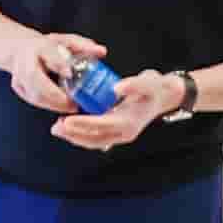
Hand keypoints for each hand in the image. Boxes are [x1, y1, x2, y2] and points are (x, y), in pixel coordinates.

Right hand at [9, 31, 110, 116]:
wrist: (20, 49)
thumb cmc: (47, 46)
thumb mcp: (65, 41)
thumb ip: (83, 46)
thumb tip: (101, 52)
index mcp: (40, 46)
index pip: (49, 54)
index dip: (59, 63)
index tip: (69, 73)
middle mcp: (25, 60)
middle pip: (36, 79)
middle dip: (56, 95)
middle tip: (74, 104)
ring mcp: (18, 74)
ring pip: (34, 94)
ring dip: (53, 104)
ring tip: (71, 107)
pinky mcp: (18, 87)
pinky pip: (33, 99)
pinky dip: (48, 105)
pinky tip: (60, 107)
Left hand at [51, 69, 176, 152]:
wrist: (166, 95)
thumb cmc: (156, 88)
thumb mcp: (148, 82)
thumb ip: (134, 84)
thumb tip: (116, 88)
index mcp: (129, 122)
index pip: (101, 125)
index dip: (83, 124)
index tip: (67, 120)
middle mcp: (124, 132)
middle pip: (95, 138)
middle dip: (74, 134)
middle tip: (56, 126)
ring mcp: (121, 134)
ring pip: (94, 141)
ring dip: (76, 137)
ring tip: (58, 128)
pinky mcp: (117, 130)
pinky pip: (97, 137)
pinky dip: (83, 134)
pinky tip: (71, 127)